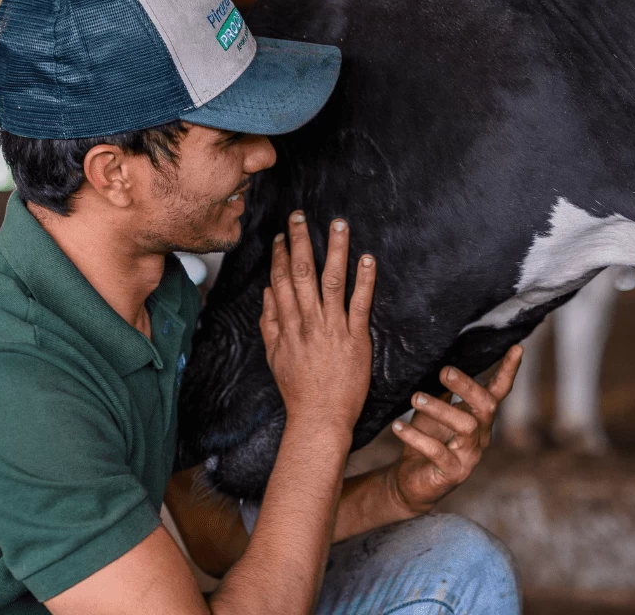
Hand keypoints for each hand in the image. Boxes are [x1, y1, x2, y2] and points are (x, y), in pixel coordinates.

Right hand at [260, 211, 375, 431]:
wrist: (319, 417)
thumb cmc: (298, 390)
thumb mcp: (275, 356)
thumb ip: (269, 323)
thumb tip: (267, 293)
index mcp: (287, 326)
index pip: (281, 281)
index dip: (280, 255)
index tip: (281, 235)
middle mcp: (307, 322)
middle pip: (302, 273)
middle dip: (300, 241)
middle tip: (300, 216)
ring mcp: (332, 329)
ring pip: (331, 281)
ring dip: (335, 250)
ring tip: (338, 225)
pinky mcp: (355, 338)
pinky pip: (360, 304)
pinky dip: (364, 281)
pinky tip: (367, 259)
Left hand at [385, 345, 523, 514]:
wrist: (412, 483)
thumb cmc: (426, 440)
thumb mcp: (433, 411)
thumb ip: (443, 391)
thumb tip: (442, 360)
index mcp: (479, 417)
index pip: (498, 391)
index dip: (508, 371)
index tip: (517, 347)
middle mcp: (481, 435)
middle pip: (486, 406)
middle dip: (468, 386)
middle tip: (444, 371)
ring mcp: (470, 456)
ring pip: (466, 426)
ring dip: (439, 409)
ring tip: (415, 397)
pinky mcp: (453, 473)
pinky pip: (437, 451)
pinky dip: (416, 437)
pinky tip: (398, 427)